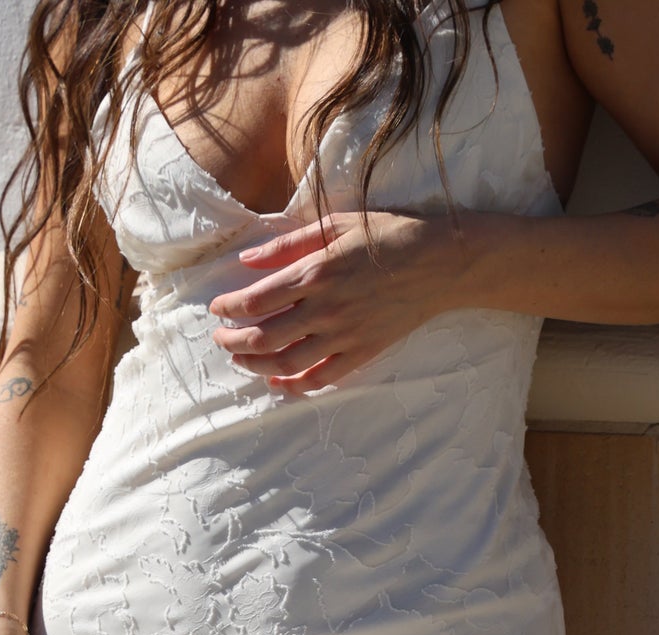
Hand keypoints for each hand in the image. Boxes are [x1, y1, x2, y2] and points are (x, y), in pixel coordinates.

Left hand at [208, 209, 451, 391]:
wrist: (440, 262)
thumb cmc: (388, 235)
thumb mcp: (335, 225)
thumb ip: (287, 245)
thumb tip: (247, 260)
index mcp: (314, 273)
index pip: (255, 300)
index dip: (229, 308)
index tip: (218, 309)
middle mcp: (324, 309)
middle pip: (263, 337)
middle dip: (233, 342)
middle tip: (221, 339)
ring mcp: (344, 335)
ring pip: (286, 363)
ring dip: (256, 366)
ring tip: (241, 360)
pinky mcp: (362, 353)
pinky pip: (321, 379)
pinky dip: (294, 386)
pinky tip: (277, 382)